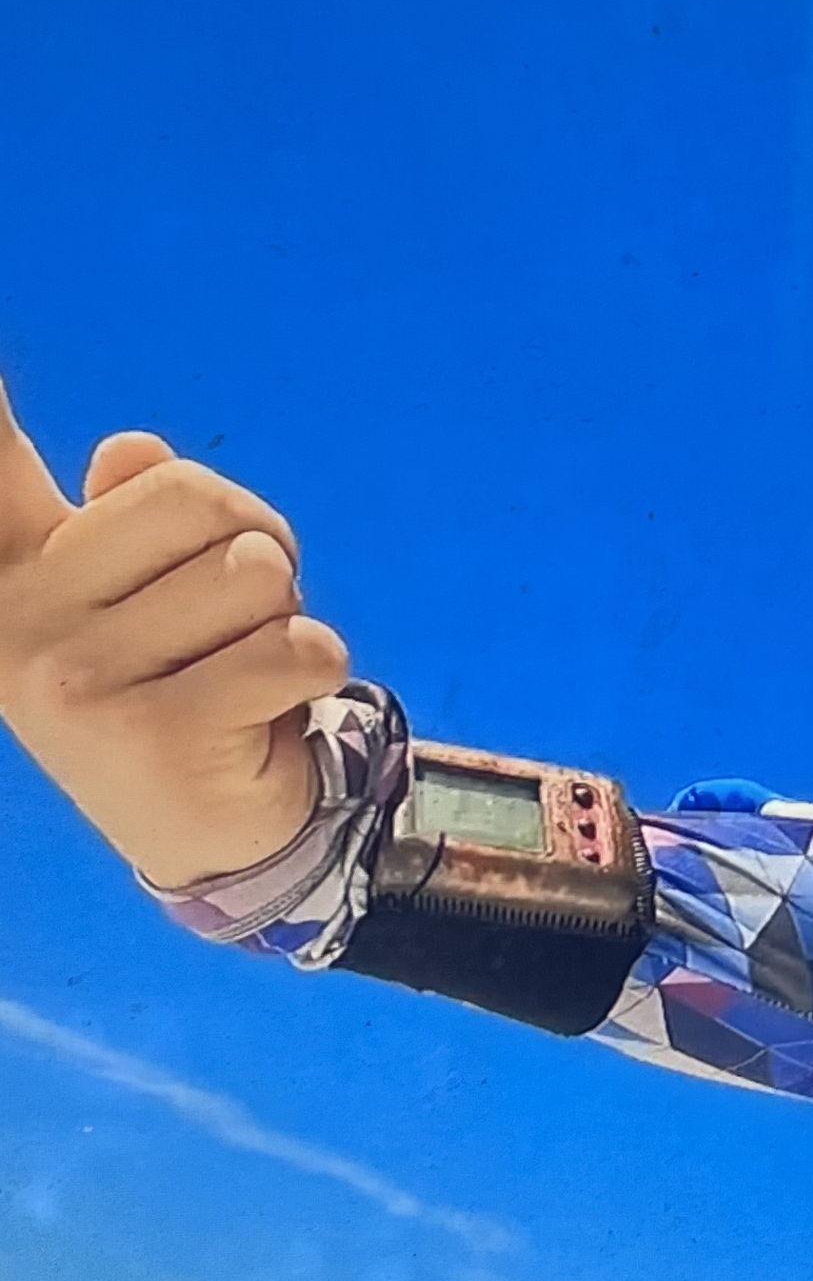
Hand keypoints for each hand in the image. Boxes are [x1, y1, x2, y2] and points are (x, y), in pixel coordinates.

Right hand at [0, 373, 349, 889]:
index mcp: (13, 560)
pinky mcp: (152, 736)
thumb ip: (136, 506)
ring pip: (258, 575)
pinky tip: (268, 712)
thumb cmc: (188, 675)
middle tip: (237, 615)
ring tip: (244, 668)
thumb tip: (129, 451)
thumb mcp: (154, 585)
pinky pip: (295, 648)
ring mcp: (75, 679)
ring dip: (286, 617)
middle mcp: (18, 614)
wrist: (207, 829)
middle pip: (195, 496)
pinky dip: (315, 669)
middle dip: (256, 543)